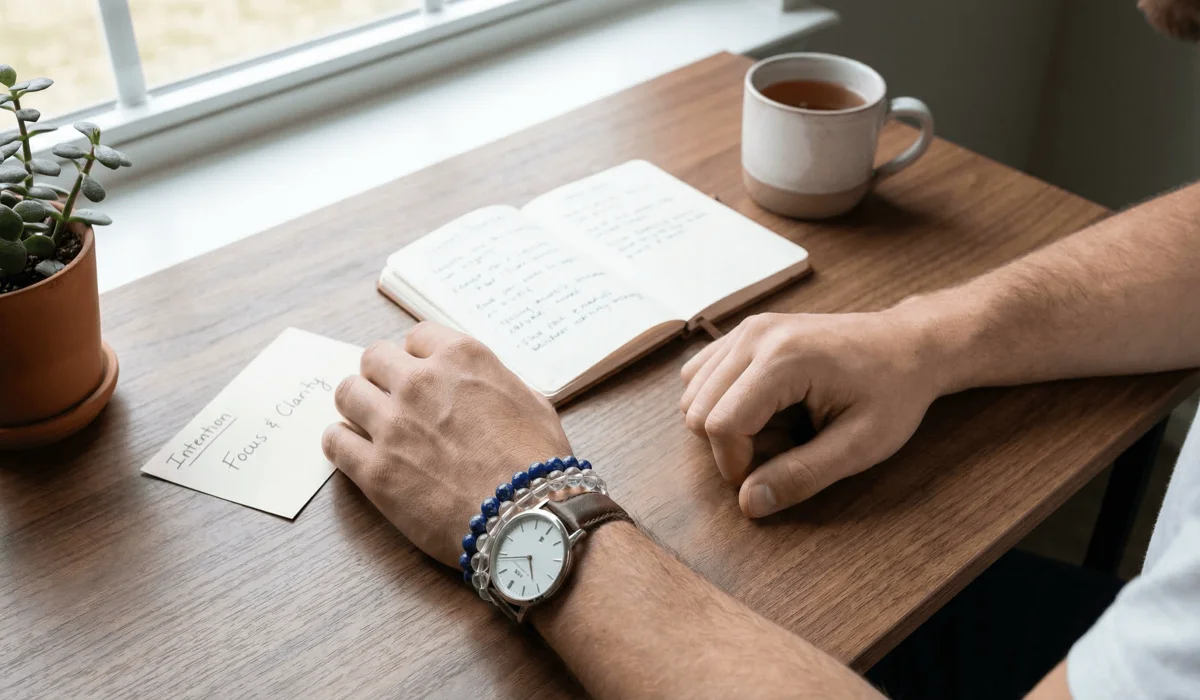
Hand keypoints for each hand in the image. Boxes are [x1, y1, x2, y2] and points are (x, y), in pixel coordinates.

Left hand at [322, 322, 570, 566]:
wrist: (527, 518)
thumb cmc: (539, 464)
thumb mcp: (533, 404)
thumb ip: (497, 384)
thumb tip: (484, 386)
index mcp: (462, 358)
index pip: (417, 337)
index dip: (418, 357)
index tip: (420, 374)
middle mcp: (421, 382)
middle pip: (374, 358)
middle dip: (382, 376)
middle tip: (392, 400)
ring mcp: (393, 425)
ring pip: (347, 393)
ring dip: (357, 405)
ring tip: (369, 424)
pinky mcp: (374, 470)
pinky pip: (334, 441)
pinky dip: (342, 442)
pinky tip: (355, 451)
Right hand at [679, 309, 942, 516]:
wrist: (909, 345)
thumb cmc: (893, 393)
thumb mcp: (859, 446)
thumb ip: (802, 475)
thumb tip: (748, 504)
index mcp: (784, 359)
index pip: (720, 425)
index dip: (735, 466)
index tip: (769, 478)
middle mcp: (756, 335)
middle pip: (697, 410)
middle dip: (729, 447)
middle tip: (782, 451)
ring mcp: (748, 328)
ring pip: (692, 393)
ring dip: (724, 424)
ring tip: (777, 427)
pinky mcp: (746, 330)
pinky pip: (700, 374)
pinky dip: (719, 401)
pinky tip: (762, 408)